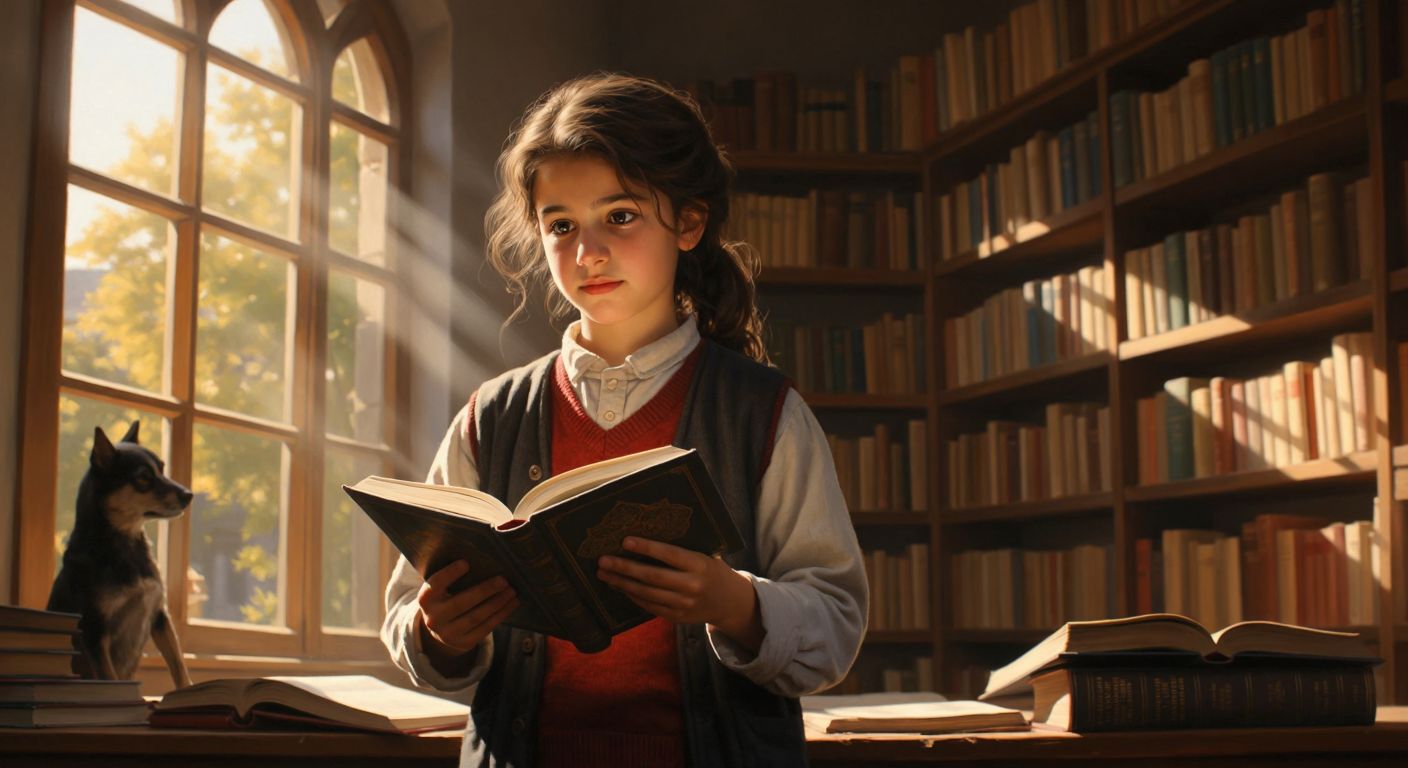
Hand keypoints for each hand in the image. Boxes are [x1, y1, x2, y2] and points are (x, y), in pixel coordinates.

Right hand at [416, 560, 517, 673]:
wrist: (442, 629)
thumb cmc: (447, 597)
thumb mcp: (442, 588)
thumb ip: (454, 577)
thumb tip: (483, 558)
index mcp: (426, 599)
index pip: (435, 584)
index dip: (449, 574)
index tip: (466, 563)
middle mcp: (433, 618)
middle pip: (460, 603)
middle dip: (484, 591)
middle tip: (503, 580)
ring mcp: (448, 634)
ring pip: (476, 617)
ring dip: (497, 603)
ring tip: (512, 591)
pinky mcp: (463, 643)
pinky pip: (485, 628)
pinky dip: (501, 614)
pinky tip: (512, 603)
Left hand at [597, 537, 763, 651]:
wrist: (729, 602)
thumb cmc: (711, 569)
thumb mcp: (706, 554)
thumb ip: (683, 548)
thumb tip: (649, 530)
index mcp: (700, 565)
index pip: (669, 555)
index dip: (646, 548)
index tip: (625, 540)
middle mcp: (691, 586)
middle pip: (652, 577)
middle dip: (624, 568)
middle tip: (603, 560)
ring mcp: (684, 604)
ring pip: (647, 593)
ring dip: (622, 583)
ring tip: (604, 573)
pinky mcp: (677, 617)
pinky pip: (650, 606)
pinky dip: (632, 596)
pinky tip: (619, 586)